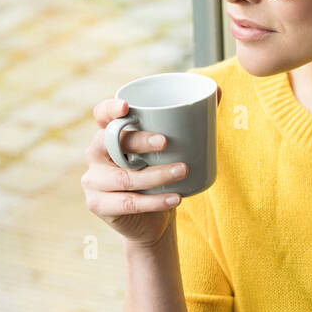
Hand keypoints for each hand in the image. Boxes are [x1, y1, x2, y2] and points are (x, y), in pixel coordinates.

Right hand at [82, 86, 221, 248]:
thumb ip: (189, 119)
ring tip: (183, 170)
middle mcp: (95, 154)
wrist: (151, 221)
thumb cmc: (159, 176)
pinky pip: (129, 203)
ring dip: (155, 174)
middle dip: (138, 141)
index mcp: (107, 133)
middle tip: (166, 141)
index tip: (128, 107)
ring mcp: (93, 180)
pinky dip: (155, 201)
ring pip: (125, 177)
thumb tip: (218, 90)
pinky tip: (176, 198)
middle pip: (111, 143)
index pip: (101, 115)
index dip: (109, 109)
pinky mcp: (98, 204)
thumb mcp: (170, 149)